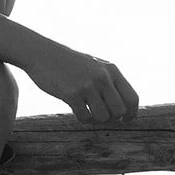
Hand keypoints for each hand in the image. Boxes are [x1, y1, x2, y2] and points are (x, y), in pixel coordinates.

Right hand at [24, 39, 139, 124]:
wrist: (43, 54)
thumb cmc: (69, 63)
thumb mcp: (95, 65)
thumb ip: (109, 81)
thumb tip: (122, 108)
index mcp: (112, 70)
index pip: (132, 98)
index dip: (131, 114)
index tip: (124, 120)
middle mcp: (102, 77)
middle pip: (119, 111)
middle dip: (112, 119)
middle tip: (102, 117)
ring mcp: (87, 86)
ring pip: (103, 117)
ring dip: (96, 120)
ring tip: (88, 112)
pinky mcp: (71, 94)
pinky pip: (85, 117)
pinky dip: (83, 119)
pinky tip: (77, 111)